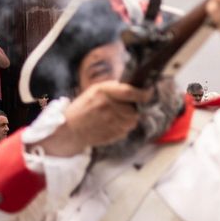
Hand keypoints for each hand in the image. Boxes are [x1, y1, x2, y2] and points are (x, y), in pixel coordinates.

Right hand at [37, 81, 151, 156]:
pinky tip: (112, 124)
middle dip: (134, 108)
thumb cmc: (83, 107)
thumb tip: (132, 86)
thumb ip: (112, 88)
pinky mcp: (112, 134)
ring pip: (132, 120)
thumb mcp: (94, 91)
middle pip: (134, 108)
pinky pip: (127, 130)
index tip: (149, 92)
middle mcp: (109, 107)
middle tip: (126, 107)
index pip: (130, 92)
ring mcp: (111, 122)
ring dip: (130, 118)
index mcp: (104, 92)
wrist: (71, 129)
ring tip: (117, 116)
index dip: (143, 93)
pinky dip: (124, 127)